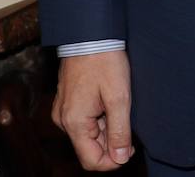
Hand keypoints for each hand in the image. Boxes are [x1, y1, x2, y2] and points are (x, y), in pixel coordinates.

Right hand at [51, 50, 133, 169]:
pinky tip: (111, 101)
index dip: (112, 160)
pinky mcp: (68, 102)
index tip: (130, 148)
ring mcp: (64, 111)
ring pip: (88, 134)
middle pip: (90, 147)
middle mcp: (64, 121)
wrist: (89, 34)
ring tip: (120, 106)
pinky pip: (84, 120)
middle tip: (129, 121)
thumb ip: (120, 130)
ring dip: (107, 128)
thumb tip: (120, 158)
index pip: (91, 161)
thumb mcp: (119, 97)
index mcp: (74, 123)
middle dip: (111, 141)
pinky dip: (100, 117)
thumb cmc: (104, 61)